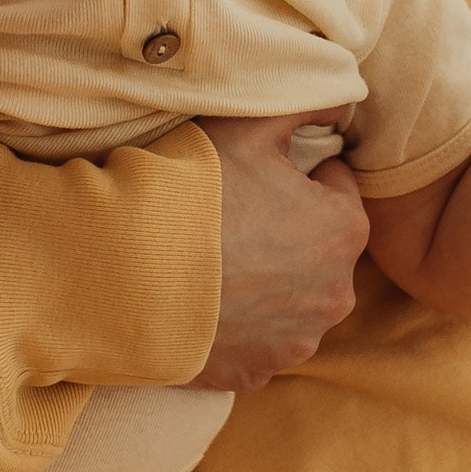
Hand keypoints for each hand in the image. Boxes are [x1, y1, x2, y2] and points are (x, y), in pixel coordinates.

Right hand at [191, 111, 368, 390]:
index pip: (335, 188)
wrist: (126, 272)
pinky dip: (237, 327)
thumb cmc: (192, 192)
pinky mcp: (257, 373)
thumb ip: (305, 103)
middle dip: (287, 234)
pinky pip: (256, 342)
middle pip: (317, 250)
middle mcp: (335, 293)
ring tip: (215, 264)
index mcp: (344, 229)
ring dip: (266, 284)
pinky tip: (203, 304)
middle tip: (232, 219)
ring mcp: (295, 341)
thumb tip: (339, 98)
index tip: (255, 179)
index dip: (294, 176)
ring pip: (290, 301)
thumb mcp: (249, 126)